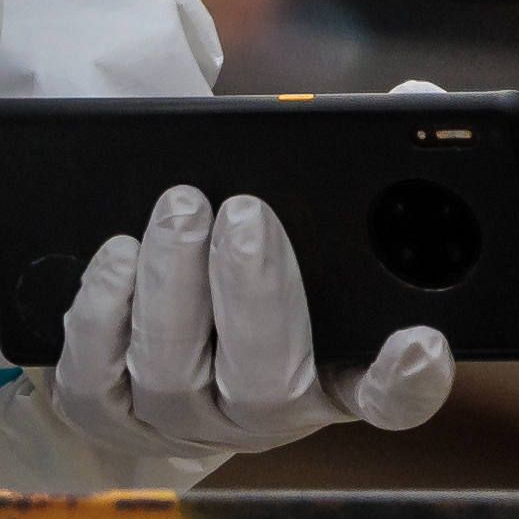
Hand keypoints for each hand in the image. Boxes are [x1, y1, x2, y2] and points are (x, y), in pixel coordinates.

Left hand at [52, 181, 458, 471]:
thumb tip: (416, 97)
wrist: (143, 341)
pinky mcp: (107, 416)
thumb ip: (363, 172)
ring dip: (174, 286)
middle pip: (267, 382)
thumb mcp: (310, 227)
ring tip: (180, 210)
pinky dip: (104, 314)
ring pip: (175, 374)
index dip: (411, 380)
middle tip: (246, 212)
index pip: (390, 399)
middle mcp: (264, 413)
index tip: (422, 341)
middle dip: (255, 291)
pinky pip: (97, 381)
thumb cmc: (244, 269)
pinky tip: (117, 256)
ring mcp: (182, 421)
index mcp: (335, 373)